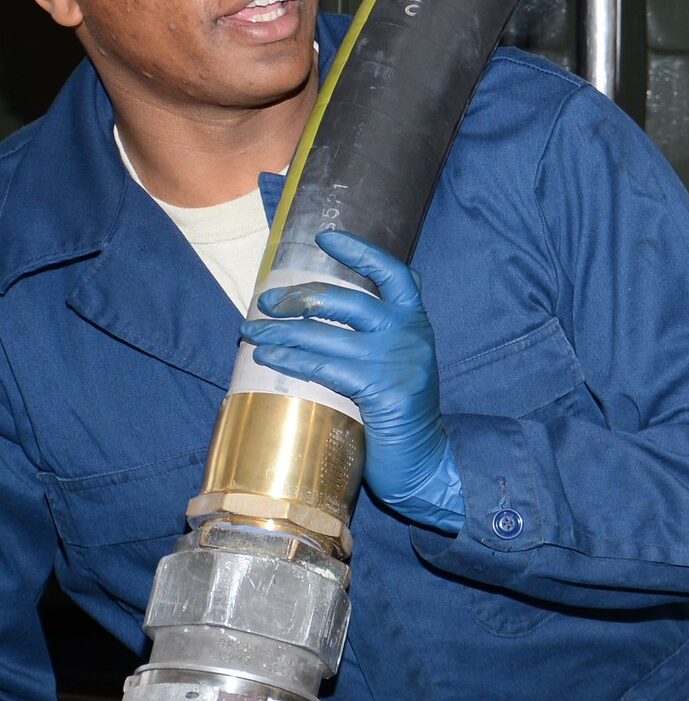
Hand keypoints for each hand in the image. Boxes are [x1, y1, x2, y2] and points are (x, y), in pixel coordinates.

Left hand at [240, 230, 465, 532]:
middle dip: (298, 297)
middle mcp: (411, 335)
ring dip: (280, 332)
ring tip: (251, 333)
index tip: (325, 239)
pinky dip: (290, 360)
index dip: (360, 252)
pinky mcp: (384, 390)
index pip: (395, 274)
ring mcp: (399, 361)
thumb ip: (379, 337)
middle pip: (347, 300)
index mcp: (416, 323)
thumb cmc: (402, 414)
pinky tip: (268, 359)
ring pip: (326, 334)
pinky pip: (324, 366)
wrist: (426, 462)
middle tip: (265, 303)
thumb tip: (319, 314)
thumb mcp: (400, 364)